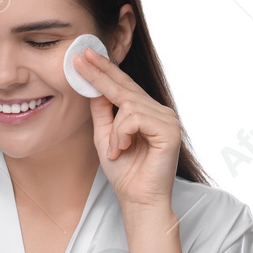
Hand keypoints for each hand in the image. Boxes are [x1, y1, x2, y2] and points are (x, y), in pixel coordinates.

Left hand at [72, 47, 181, 209]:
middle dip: (101, 72)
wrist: (138, 197)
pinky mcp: (170, 130)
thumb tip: (93, 88)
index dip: (104, 70)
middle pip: (125, 86)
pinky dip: (123, 134)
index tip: (84, 55)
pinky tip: (125, 149)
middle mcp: (158, 111)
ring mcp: (167, 119)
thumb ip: (102, 113)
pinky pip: (135, 118)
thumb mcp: (105, 137)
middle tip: (81, 56)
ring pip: (128, 104)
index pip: (121, 86)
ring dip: (115, 129)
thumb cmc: (124, 170)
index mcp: (144, 112)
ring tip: (117, 149)